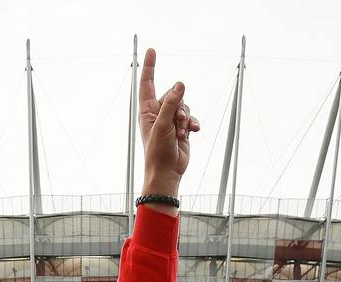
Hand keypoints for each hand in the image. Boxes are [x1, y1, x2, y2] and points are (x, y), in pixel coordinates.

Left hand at [138, 49, 198, 200]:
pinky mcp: (181, 128)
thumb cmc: (158, 151)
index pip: (148, 84)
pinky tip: (193, 132)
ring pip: (184, 106)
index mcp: (147, 110)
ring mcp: (170, 120)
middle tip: (177, 123)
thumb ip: (171, 103)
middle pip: (173, 95)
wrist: (167, 171)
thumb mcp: (163, 124)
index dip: (150, 67)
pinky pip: (191, 117)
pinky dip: (192, 124)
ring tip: (181, 132)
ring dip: (186, 118)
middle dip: (179, 107)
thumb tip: (180, 84)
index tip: (152, 50)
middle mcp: (158, 113)